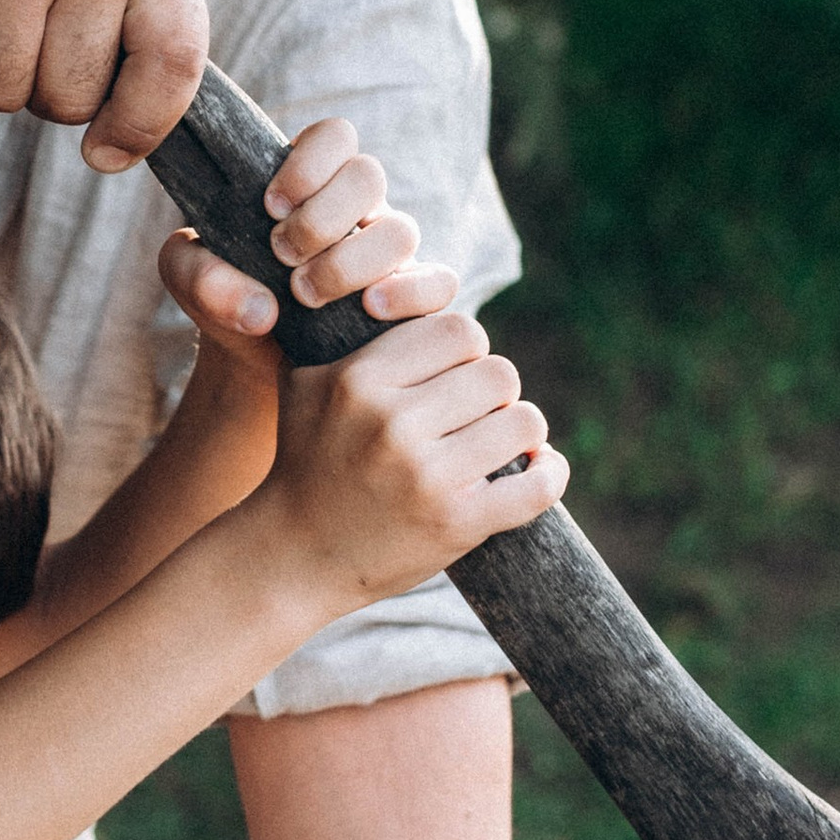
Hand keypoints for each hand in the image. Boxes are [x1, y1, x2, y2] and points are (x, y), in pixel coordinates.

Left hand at [158, 116, 455, 372]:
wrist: (249, 357)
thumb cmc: (224, 296)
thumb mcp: (186, 278)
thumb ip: (197, 274)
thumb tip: (260, 308)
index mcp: (309, 179)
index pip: (335, 136)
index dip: (309, 164)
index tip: (269, 207)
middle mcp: (356, 207)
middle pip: (369, 176)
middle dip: (322, 218)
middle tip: (280, 255)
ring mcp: (386, 251)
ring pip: (402, 231)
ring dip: (351, 262)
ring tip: (305, 295)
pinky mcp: (409, 297)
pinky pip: (439, 281)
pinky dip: (411, 292)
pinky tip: (369, 310)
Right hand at [249, 304, 566, 606]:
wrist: (292, 556)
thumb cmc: (307, 460)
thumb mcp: (307, 383)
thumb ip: (348, 333)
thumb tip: (396, 282)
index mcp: (359, 381)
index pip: (459, 331)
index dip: (467, 351)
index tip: (453, 378)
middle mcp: (393, 424)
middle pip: (499, 373)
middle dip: (495, 394)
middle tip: (475, 417)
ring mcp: (426, 476)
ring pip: (524, 423)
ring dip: (519, 433)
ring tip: (495, 447)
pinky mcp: (456, 523)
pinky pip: (536, 487)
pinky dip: (547, 476)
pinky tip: (538, 472)